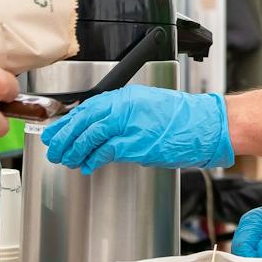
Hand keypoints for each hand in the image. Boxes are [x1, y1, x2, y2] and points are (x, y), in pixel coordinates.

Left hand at [42, 84, 232, 173]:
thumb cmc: (183, 118)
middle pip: (84, 120)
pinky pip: (107, 151)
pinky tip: (87, 165)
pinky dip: (93, 159)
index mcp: (127, 96)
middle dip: (65, 136)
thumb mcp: (148, 106)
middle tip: (54, 147)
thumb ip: (123, 114)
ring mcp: (131, 125)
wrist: (206, 124)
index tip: (56, 130)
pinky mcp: (138, 144)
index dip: (68, 121)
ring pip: (91, 135)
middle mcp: (126, 107)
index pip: (88, 107)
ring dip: (75, 150)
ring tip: (66, 159)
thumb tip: (100, 128)